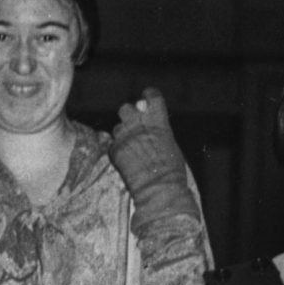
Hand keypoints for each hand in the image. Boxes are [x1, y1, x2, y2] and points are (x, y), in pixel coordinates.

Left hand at [105, 87, 200, 237]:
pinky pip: (112, 144)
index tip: (146, 98)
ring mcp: (124, 137)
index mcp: (158, 121)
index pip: (151, 96)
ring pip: (117, 127)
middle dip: (129, 115)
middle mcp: (139, 125)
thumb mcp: (170, 143)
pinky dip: (117, 149)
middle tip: (134, 125)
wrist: (158, 189)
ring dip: (122, 134)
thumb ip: (158, 128)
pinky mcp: (115, 151)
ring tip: (131, 147)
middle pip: (126, 108)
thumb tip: (151, 122)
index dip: (149, 95)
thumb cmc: (171, 169)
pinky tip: (126, 159)